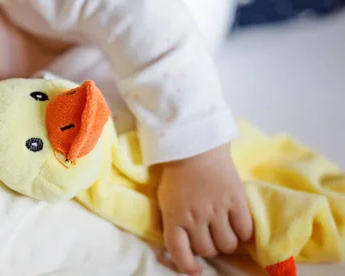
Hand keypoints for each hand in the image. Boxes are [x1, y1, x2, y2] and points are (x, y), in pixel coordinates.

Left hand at [157, 144, 252, 274]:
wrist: (196, 145)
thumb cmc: (177, 172)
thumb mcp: (165, 198)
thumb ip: (172, 221)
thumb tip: (182, 245)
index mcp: (174, 216)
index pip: (179, 251)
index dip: (187, 265)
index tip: (194, 269)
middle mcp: (195, 217)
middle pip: (206, 249)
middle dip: (208, 247)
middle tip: (209, 237)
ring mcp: (217, 210)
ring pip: (227, 245)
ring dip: (226, 242)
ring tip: (224, 232)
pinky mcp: (236, 201)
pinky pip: (244, 230)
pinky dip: (243, 233)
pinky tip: (238, 225)